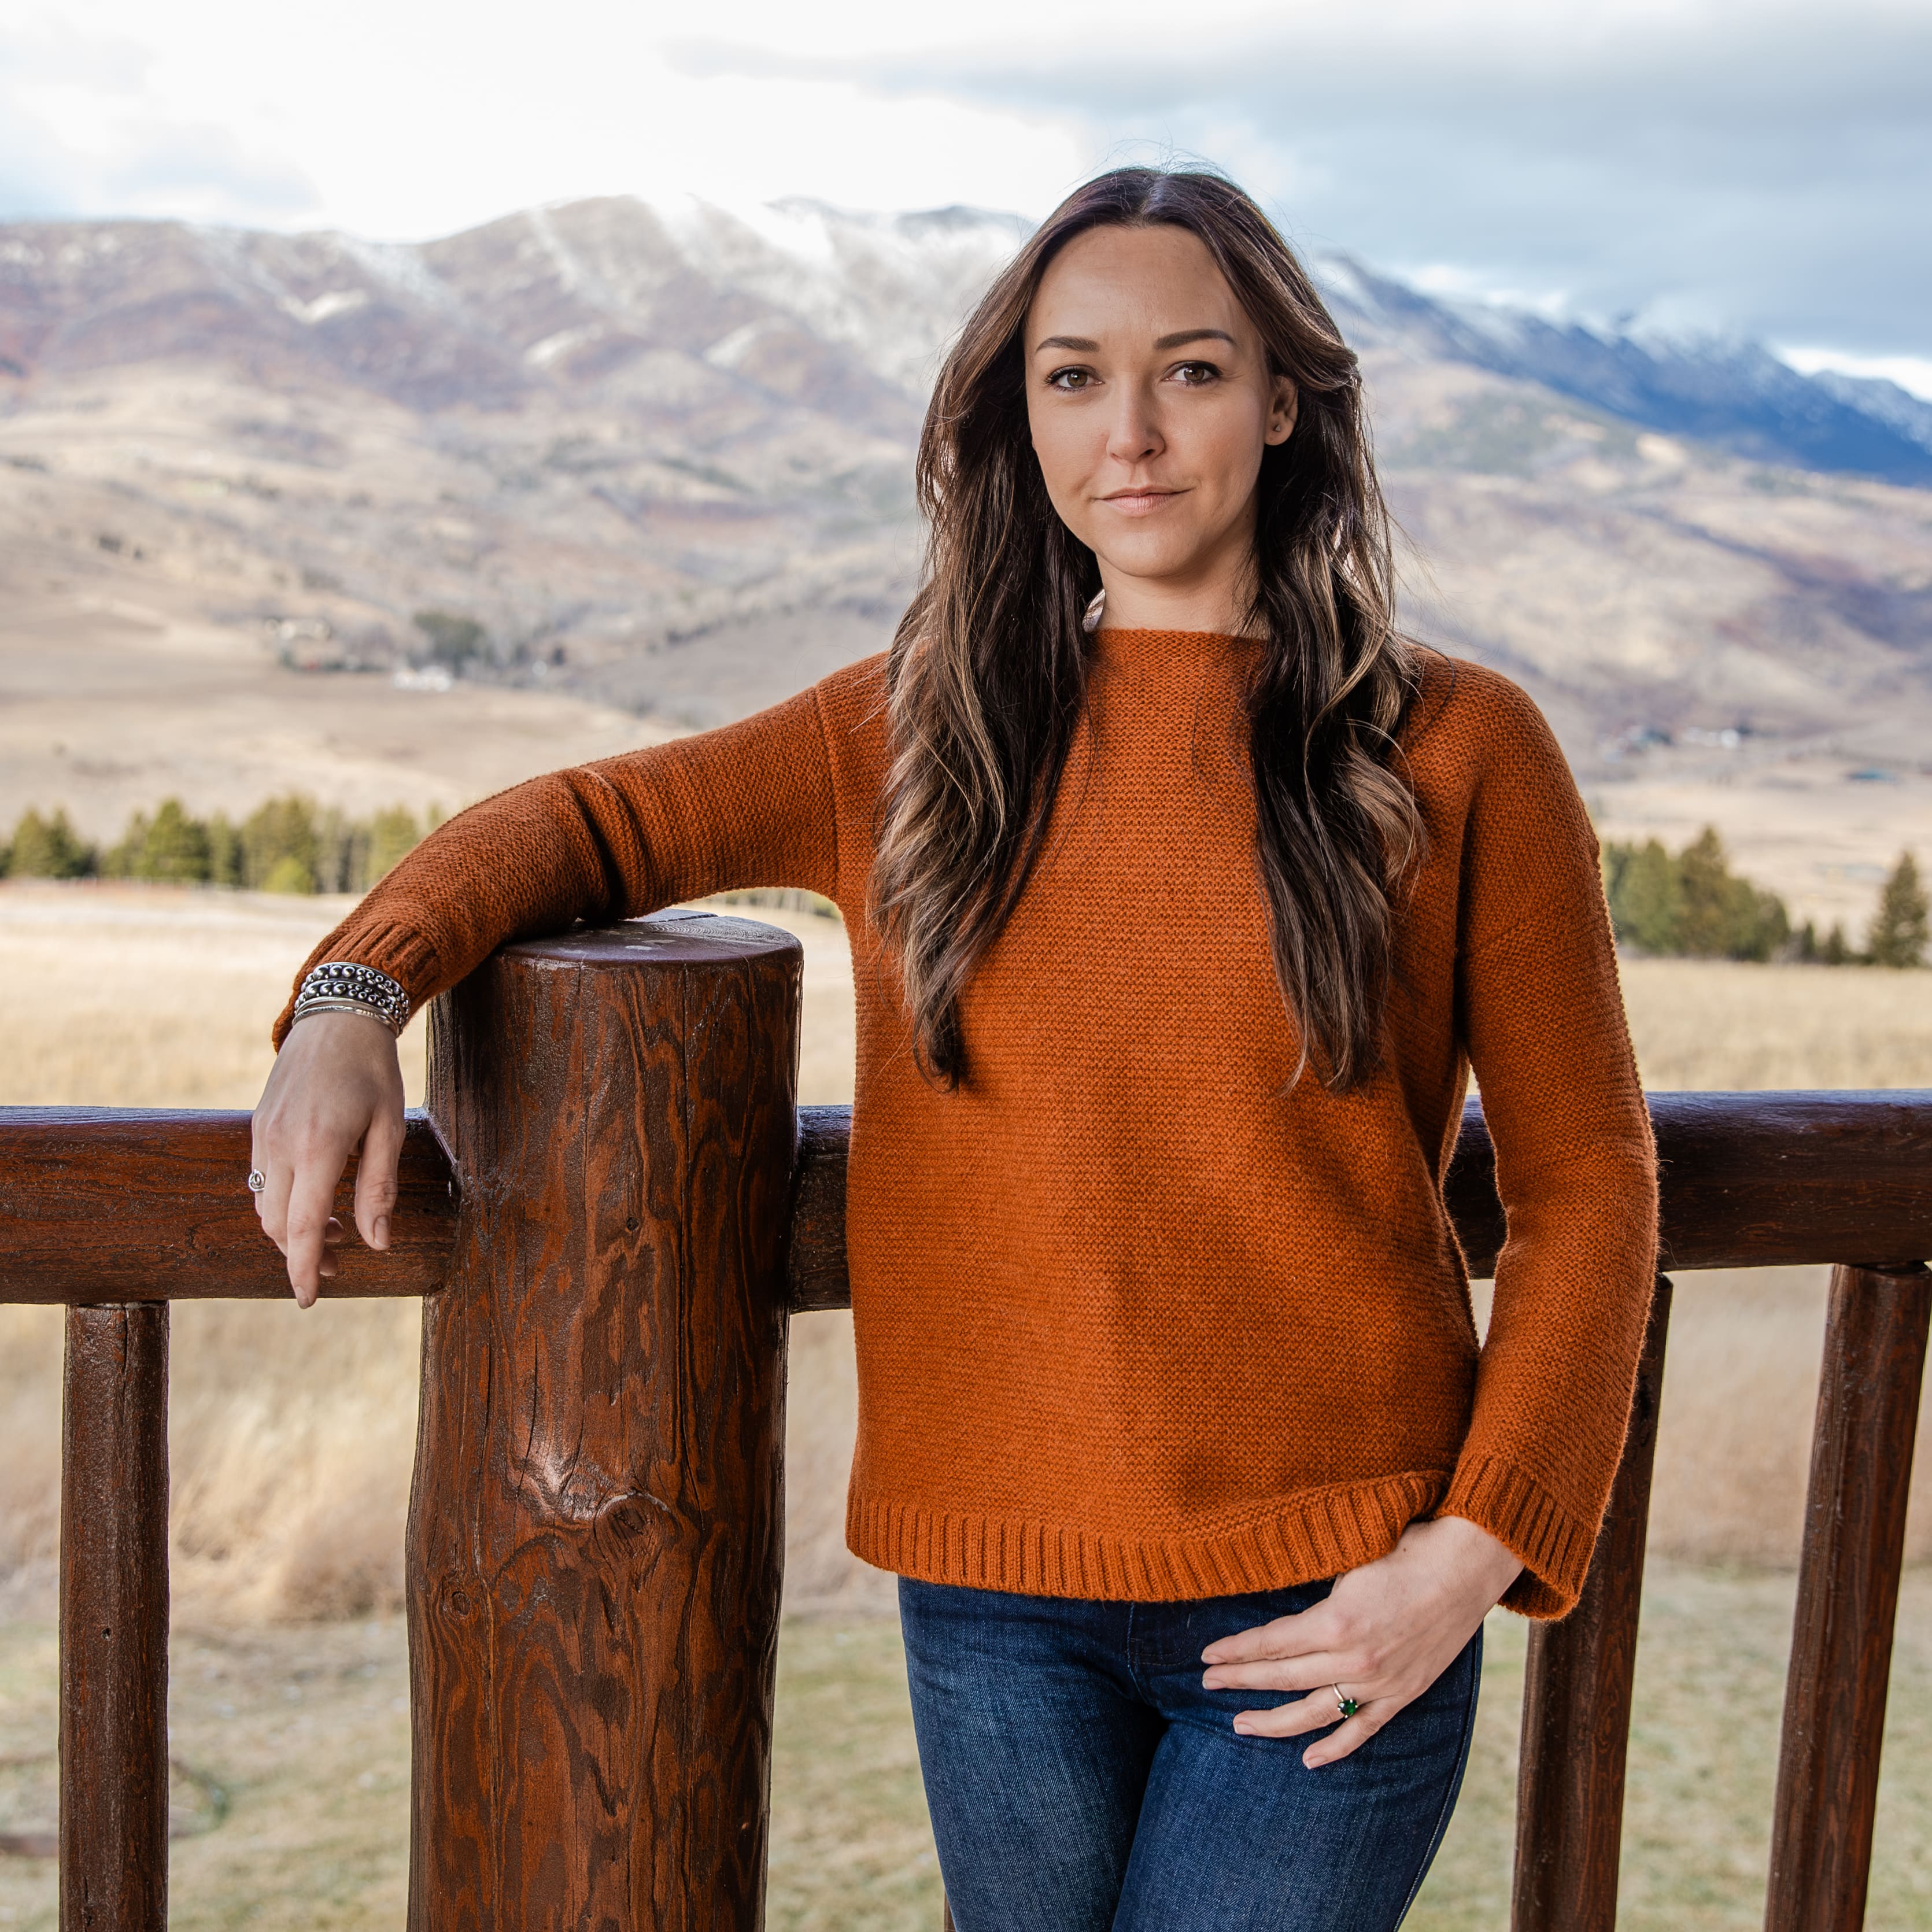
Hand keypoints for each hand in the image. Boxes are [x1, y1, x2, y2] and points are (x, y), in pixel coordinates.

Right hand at [250, 1010, 405, 1307]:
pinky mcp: (257, 1126)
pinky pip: (261, 1181)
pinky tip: (315, 1200)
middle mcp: (281, 1144)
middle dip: (302, 1255)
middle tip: (339, 1266)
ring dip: (292, 1232)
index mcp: (318, 1146)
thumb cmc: (373, 1070)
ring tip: (335, 1233)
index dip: (305, 1268)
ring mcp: (263, 1135)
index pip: (304, 1225)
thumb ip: (380, 1187)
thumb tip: (377, 1243)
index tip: (309, 1300)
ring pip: (264, 1206)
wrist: (336, 1018)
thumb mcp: (390, 1127)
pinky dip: (282, 1204)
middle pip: (278, 1225)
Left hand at [1200, 1515, 1521, 1766]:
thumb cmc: (1405, 1550)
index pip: (1270, 1644)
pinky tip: (1308, 1760)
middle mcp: (1354, 1660)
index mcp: (1335, 1622)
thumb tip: (1279, 1604)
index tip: (1207, 1656)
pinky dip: (1334, 1748)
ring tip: (1239, 1724)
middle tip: (1208, 1683)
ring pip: (1314, 1712)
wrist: (1465, 1567)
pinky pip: (1362, 1729)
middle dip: (1240, 1681)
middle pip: (1283, 1678)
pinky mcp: (1403, 1694)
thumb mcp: (1348, 1561)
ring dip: (1273, 1721)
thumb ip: (1315, 1593)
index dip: (1236, 1651)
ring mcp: (1379, 1683)